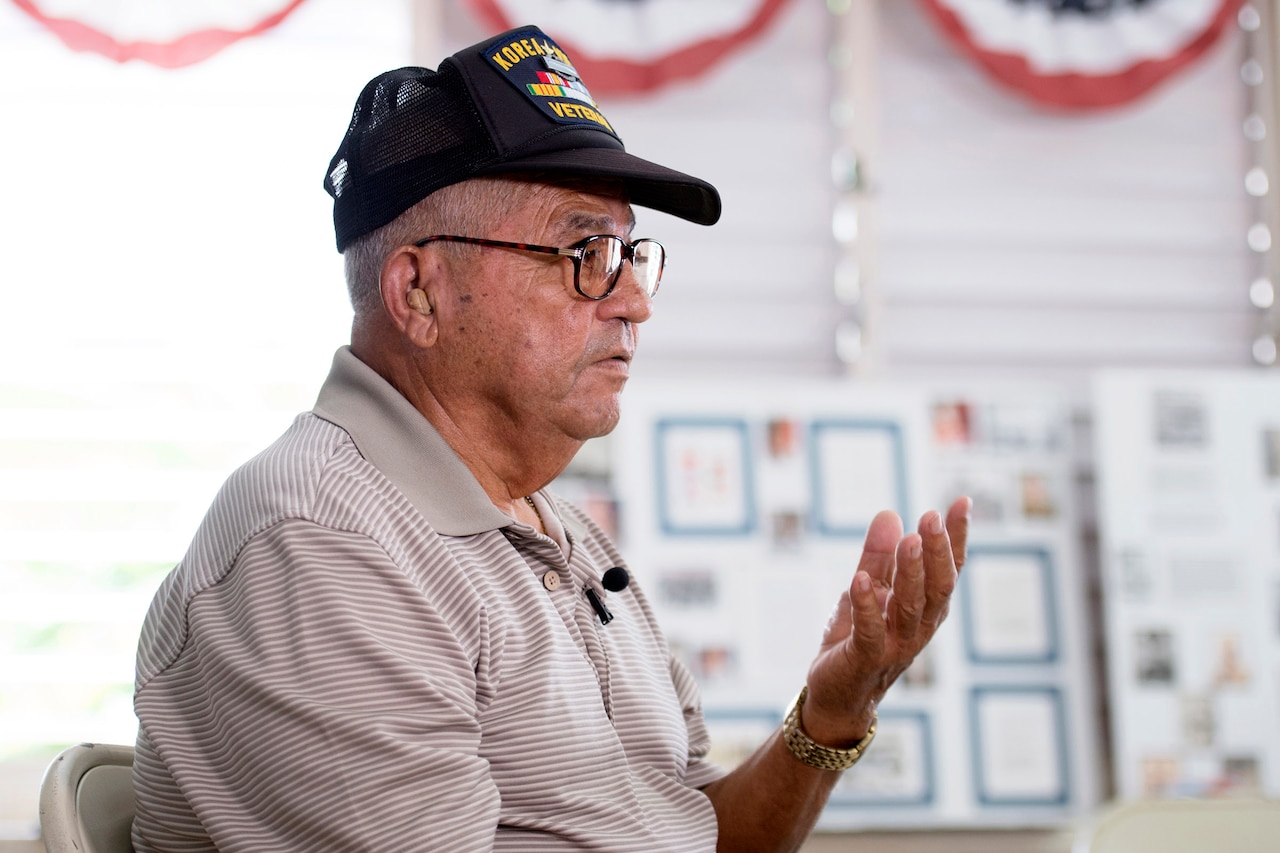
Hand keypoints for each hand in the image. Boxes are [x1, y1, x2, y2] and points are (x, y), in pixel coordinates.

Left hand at [800, 497, 969, 746]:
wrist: (838, 697)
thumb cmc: (858, 640)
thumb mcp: (867, 590)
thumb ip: (878, 556)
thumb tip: (890, 513)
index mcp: (925, 608)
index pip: (948, 570)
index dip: (957, 538)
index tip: (961, 502)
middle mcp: (919, 627)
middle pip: (937, 587)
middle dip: (938, 552)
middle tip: (932, 516)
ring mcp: (895, 645)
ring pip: (911, 607)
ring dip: (911, 573)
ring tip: (910, 540)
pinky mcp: (865, 659)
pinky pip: (870, 632)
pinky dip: (867, 606)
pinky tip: (861, 579)